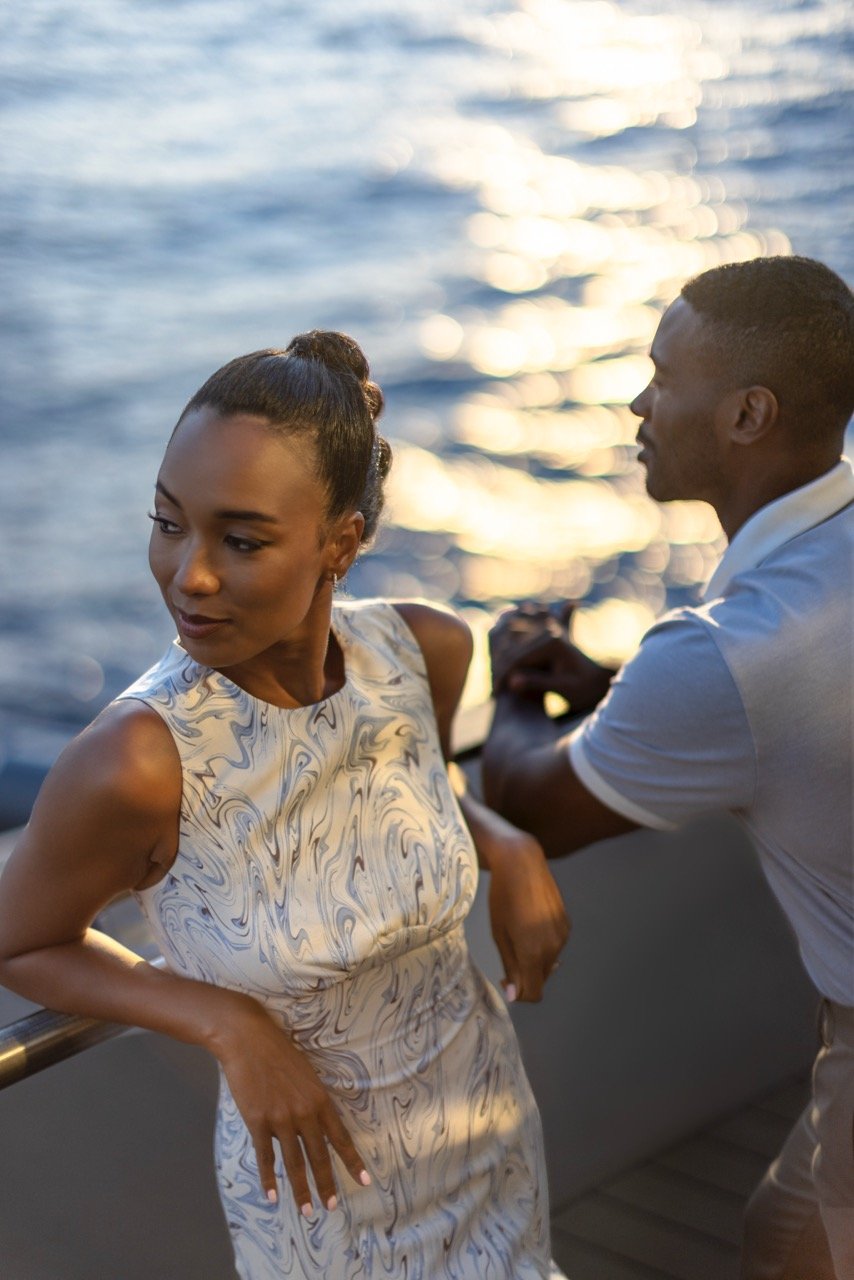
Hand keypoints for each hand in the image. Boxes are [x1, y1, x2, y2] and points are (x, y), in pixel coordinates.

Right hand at [213, 997, 369, 1213]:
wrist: (247, 1038)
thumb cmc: (277, 1052)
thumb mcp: (304, 1074)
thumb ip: (309, 1102)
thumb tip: (306, 1131)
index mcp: (319, 1098)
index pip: (340, 1137)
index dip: (352, 1160)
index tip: (365, 1181)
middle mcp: (304, 1111)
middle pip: (319, 1156)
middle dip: (326, 1184)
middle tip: (331, 1207)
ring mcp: (281, 1117)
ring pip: (295, 1162)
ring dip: (302, 1189)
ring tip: (308, 1211)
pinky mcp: (258, 1120)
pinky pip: (266, 1156)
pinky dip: (269, 1179)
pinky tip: (273, 1196)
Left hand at [486, 829, 569, 1002]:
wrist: (522, 863)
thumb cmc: (502, 897)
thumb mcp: (499, 934)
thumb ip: (510, 966)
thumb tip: (515, 995)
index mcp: (533, 951)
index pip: (533, 993)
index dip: (519, 995)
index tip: (506, 981)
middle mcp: (553, 946)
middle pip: (541, 978)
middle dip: (525, 975)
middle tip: (508, 956)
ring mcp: (562, 935)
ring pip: (548, 962)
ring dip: (534, 959)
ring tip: (518, 934)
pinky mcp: (566, 924)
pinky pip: (555, 945)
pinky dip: (543, 944)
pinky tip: (531, 923)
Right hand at [489, 601, 614, 711]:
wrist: (597, 679)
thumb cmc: (584, 688)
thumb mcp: (565, 689)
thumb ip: (538, 683)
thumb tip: (512, 682)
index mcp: (554, 642)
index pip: (519, 657)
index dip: (504, 676)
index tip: (496, 694)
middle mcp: (548, 629)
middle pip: (511, 647)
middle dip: (498, 668)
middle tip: (493, 691)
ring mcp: (544, 627)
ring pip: (509, 640)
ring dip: (498, 658)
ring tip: (495, 682)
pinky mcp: (541, 630)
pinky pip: (515, 636)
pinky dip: (505, 650)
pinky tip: (500, 670)